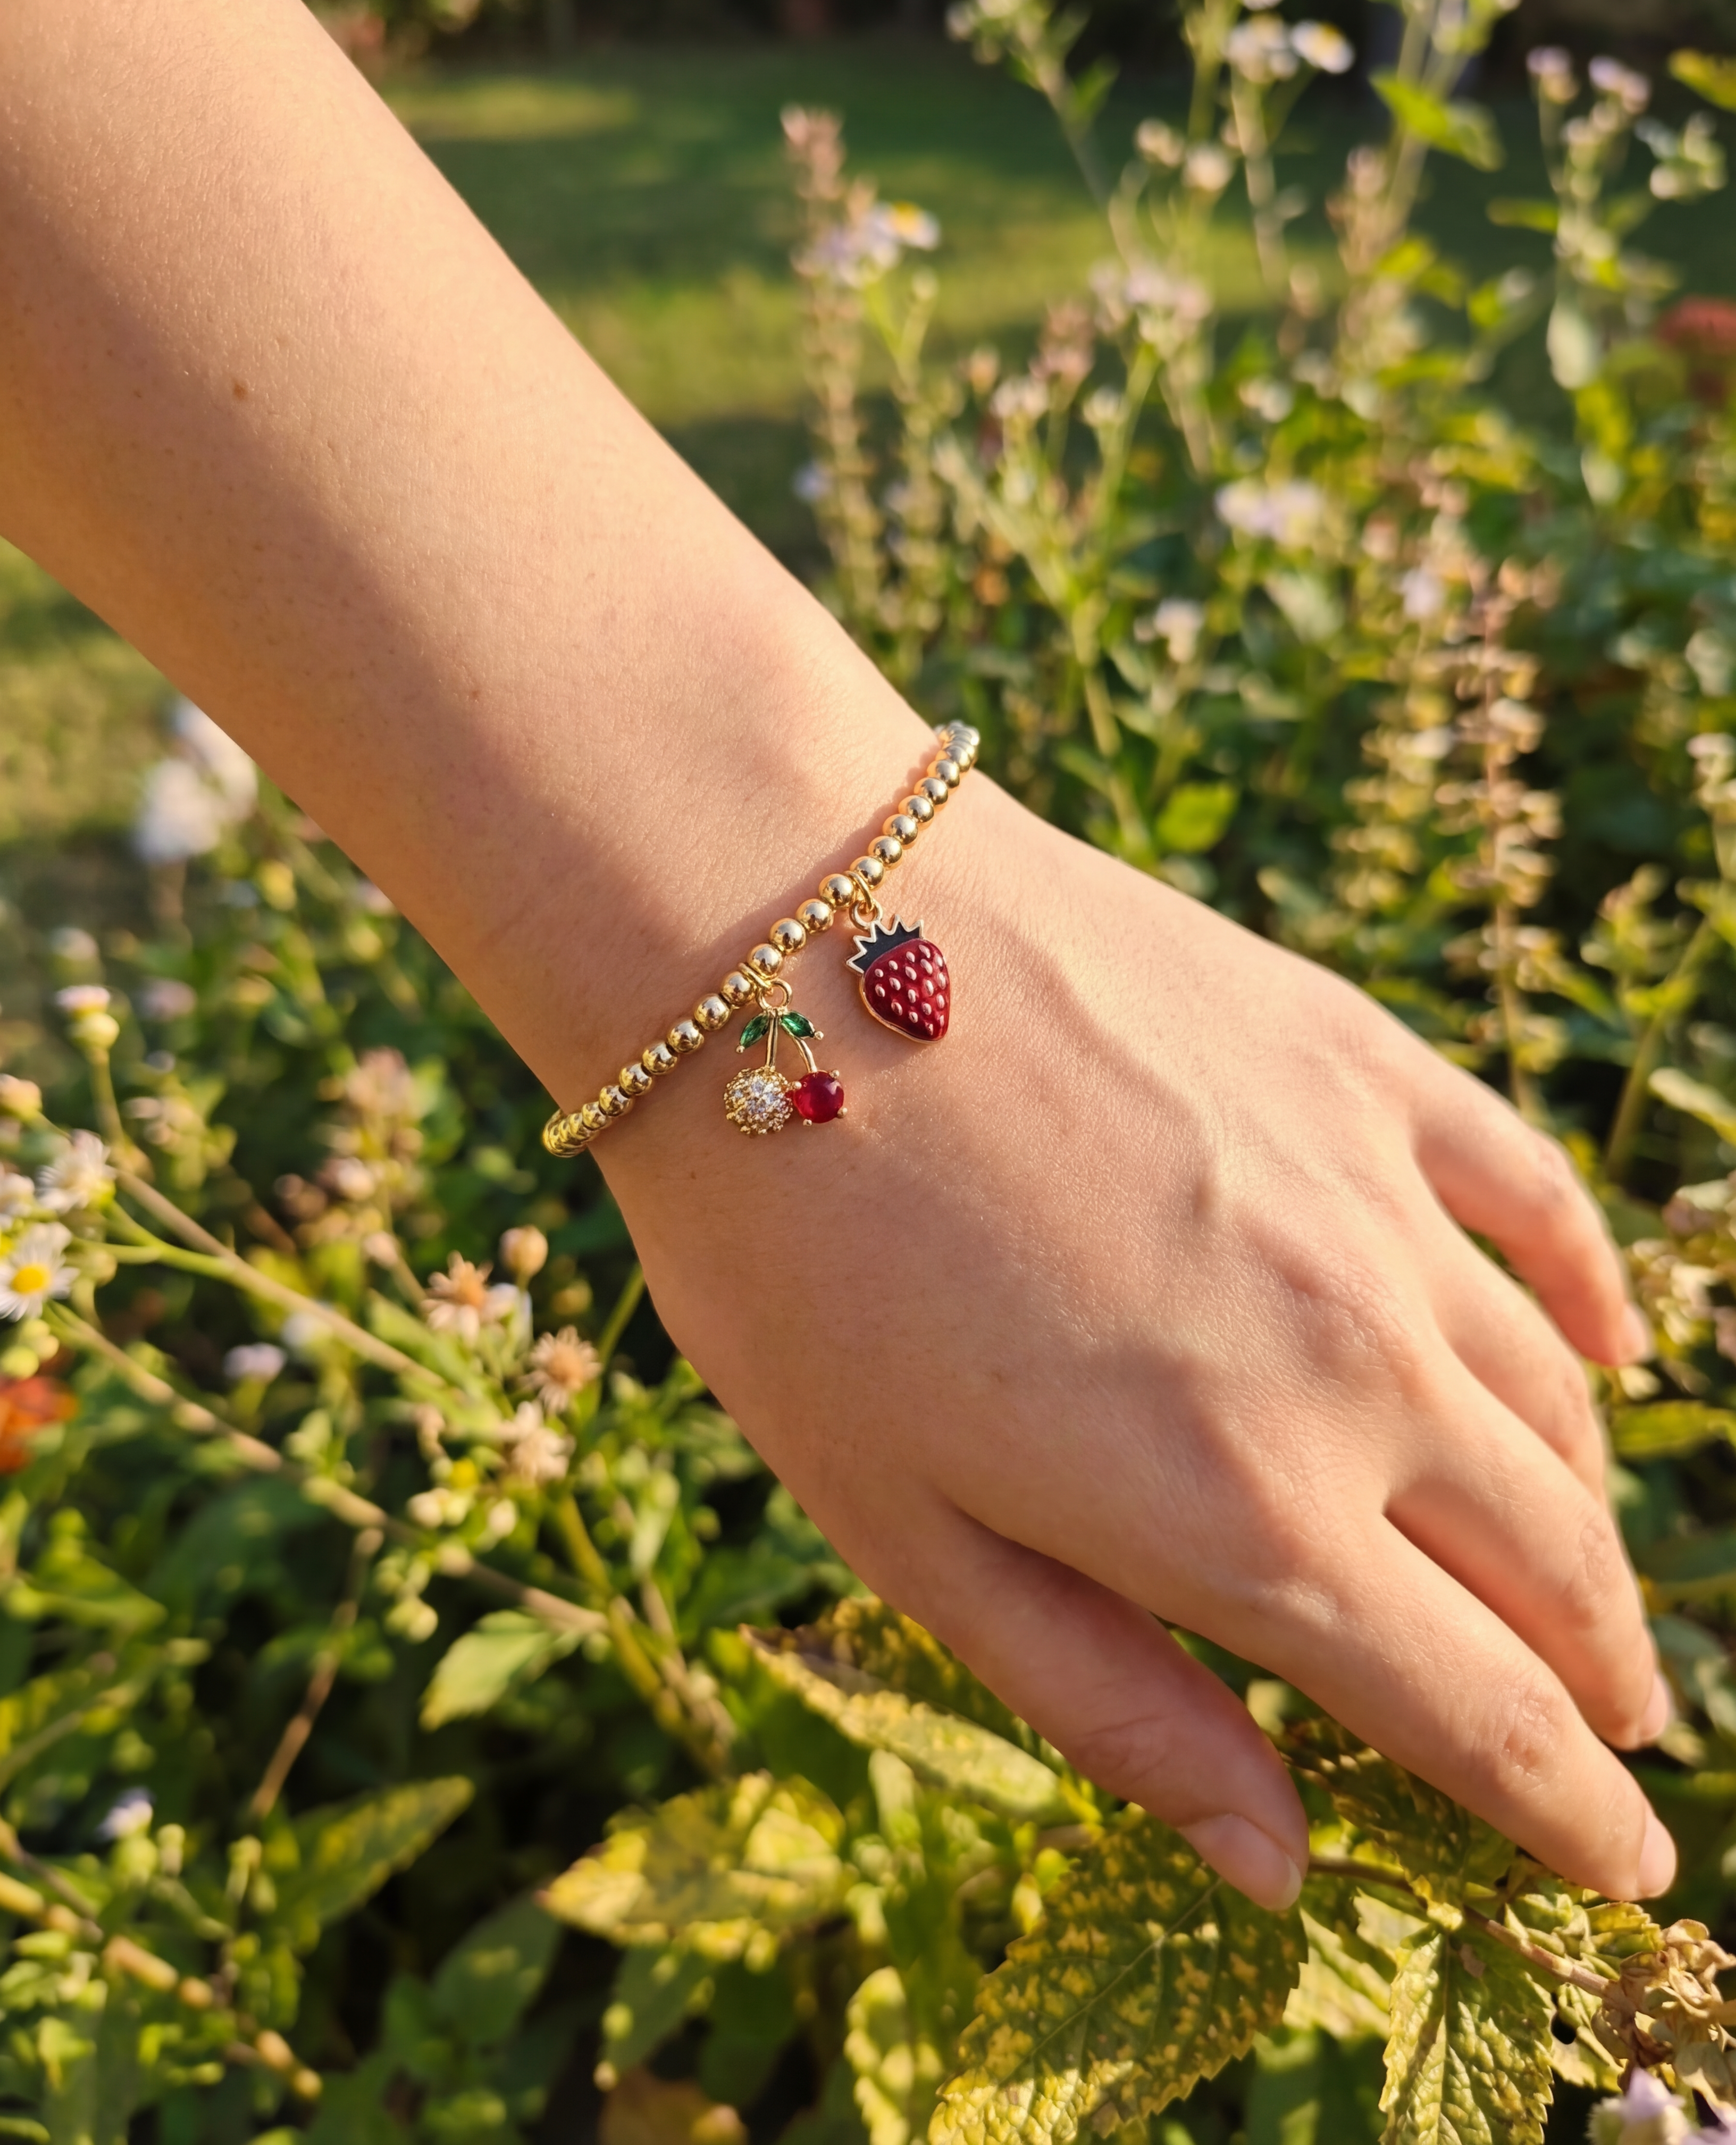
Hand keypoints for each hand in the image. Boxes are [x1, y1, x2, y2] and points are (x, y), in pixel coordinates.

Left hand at [602, 776, 1671, 1909]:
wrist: (779, 954)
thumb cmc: (798, 1261)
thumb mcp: (907, 1532)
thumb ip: (1109, 1704)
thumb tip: (1272, 1867)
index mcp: (1241, 1517)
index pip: (1480, 1716)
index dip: (1569, 1815)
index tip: (1627, 1872)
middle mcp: (1353, 1368)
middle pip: (1548, 1568)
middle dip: (1599, 1681)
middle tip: (1617, 1731)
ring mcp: (1371, 1205)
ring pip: (1549, 1402)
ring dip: (1588, 1514)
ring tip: (1584, 1575)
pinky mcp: (1355, 1064)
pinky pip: (1528, 1197)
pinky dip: (1589, 1291)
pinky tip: (1609, 1346)